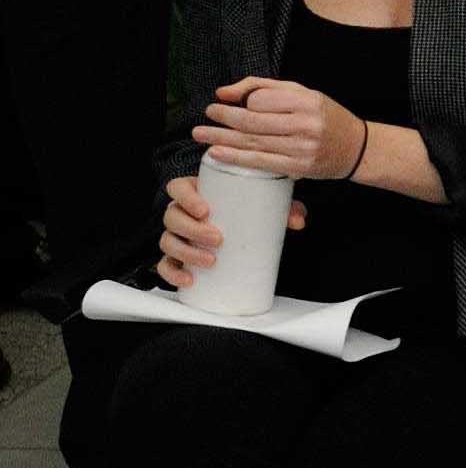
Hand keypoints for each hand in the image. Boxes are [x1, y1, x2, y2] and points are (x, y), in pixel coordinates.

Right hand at [157, 175, 307, 289]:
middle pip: (172, 217)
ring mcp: (177, 236)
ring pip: (168, 241)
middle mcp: (181, 213)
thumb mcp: (265, 205)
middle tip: (218, 239)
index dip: (186, 198)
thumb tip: (298, 220)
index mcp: (196, 193)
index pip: (178, 188)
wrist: (242, 229)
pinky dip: (173, 273)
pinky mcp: (177, 257)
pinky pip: (166, 265)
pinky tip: (188, 279)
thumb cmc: (248, 210)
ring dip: (185, 252)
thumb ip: (284, 208)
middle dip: (192, 229)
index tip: (206, 210)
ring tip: (210, 260)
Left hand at [193, 80, 359, 183]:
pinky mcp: (299, 167)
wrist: (357, 148)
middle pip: (252, 121)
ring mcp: (302, 148)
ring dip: (221, 138)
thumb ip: (262, 87)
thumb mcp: (301, 93)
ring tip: (200, 134)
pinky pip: (260, 161)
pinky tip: (217, 152)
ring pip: (252, 142)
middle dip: (223, 118)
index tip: (228, 103)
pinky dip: (235, 157)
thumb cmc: (325, 117)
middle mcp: (305, 124)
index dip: (242, 101)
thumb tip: (224, 93)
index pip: (261, 99)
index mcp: (307, 102)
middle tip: (207, 115)